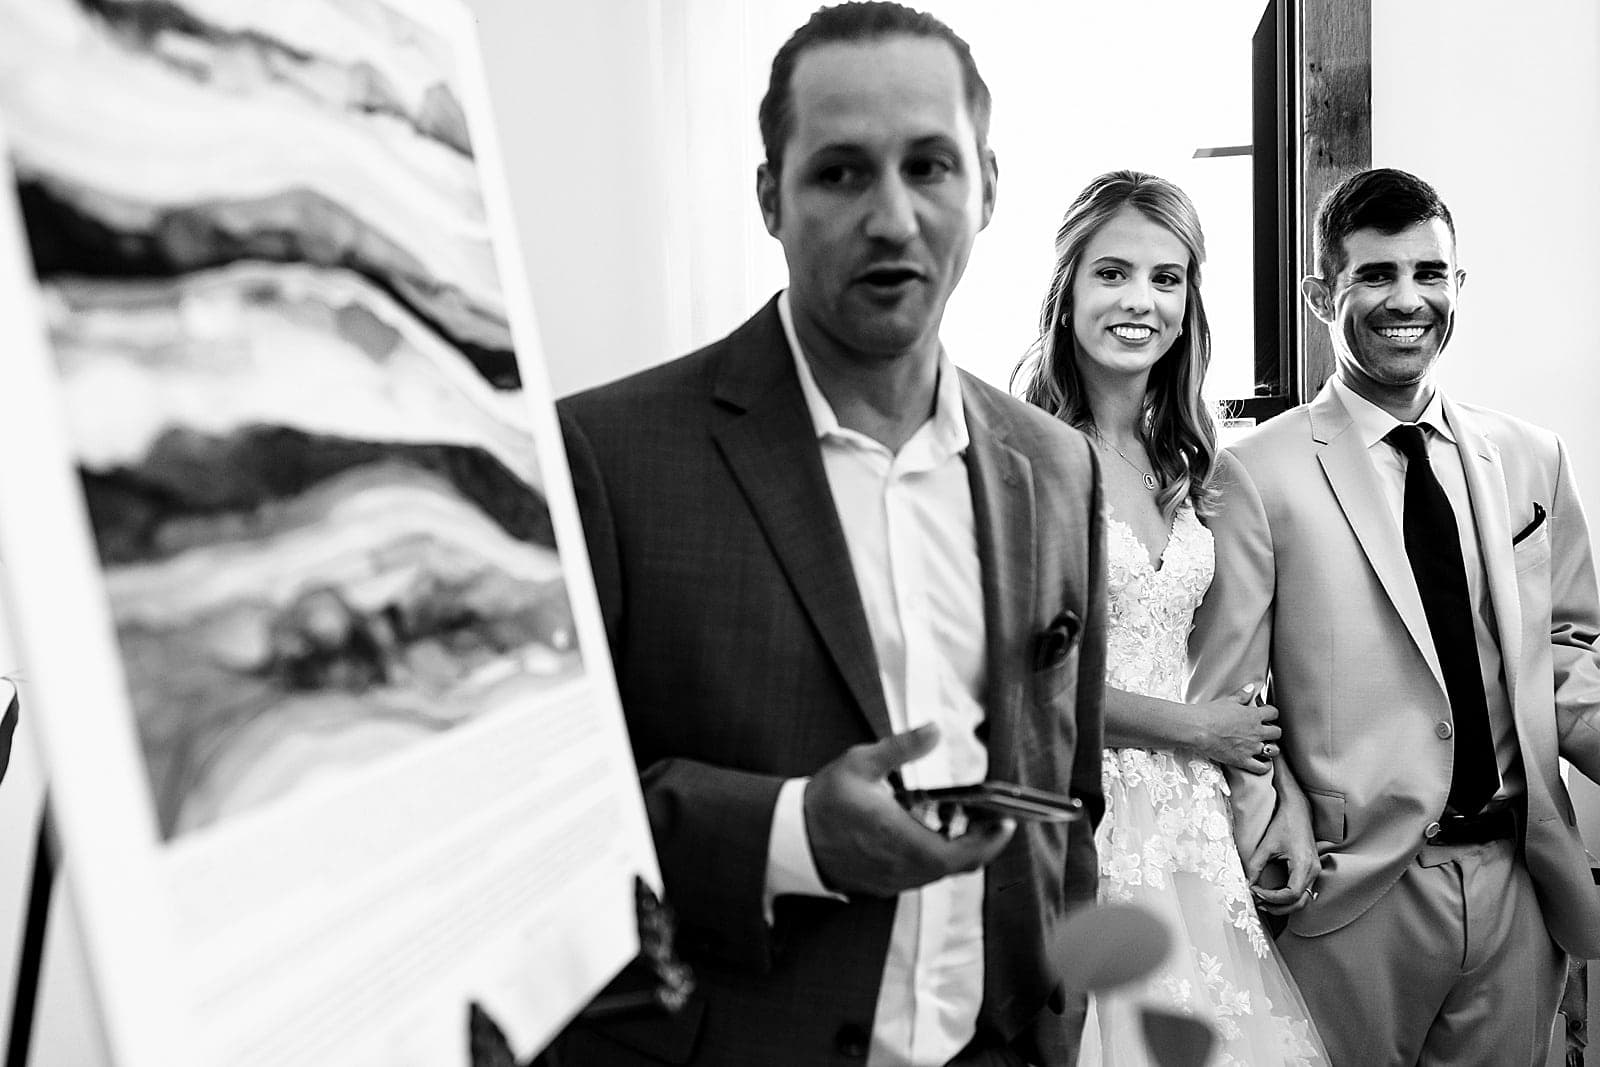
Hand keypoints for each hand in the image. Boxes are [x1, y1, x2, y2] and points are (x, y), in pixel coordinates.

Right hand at [804, 724, 1015, 897]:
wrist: (788, 838)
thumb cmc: (824, 800)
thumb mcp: (861, 763)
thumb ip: (902, 748)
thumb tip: (934, 730)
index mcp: (902, 840)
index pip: (962, 854)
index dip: (990, 842)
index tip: (1007, 823)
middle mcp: (901, 868)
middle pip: (957, 865)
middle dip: (977, 841)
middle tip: (988, 816)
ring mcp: (891, 881)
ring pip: (938, 871)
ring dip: (953, 847)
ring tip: (951, 816)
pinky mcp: (880, 885)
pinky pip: (918, 875)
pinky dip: (931, 855)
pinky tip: (922, 829)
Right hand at [1192, 683, 1280, 773]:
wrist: (1198, 729)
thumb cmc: (1210, 714)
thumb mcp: (1227, 701)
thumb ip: (1242, 696)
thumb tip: (1251, 688)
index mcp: (1253, 715)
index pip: (1273, 713)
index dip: (1270, 713)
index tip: (1266, 715)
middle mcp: (1256, 732)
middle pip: (1277, 732)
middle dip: (1273, 731)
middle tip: (1265, 731)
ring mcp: (1251, 747)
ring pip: (1273, 750)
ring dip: (1271, 748)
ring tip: (1265, 747)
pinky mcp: (1243, 760)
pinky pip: (1262, 767)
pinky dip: (1265, 765)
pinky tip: (1261, 762)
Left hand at [1245, 795, 1322, 915]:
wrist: (1298, 810)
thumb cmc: (1283, 824)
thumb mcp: (1266, 845)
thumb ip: (1256, 866)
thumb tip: (1248, 884)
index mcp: (1304, 865)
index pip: (1291, 894)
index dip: (1273, 898)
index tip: (1256, 891)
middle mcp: (1313, 870)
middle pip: (1300, 902)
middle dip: (1279, 907)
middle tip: (1259, 903)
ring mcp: (1315, 871)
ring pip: (1303, 899)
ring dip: (1284, 904)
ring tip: (1264, 900)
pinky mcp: (1312, 869)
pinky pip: (1304, 890)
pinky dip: (1290, 897)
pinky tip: (1274, 894)